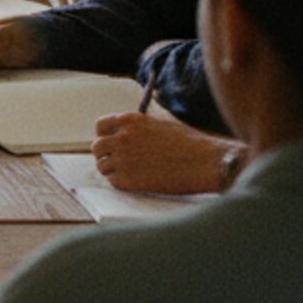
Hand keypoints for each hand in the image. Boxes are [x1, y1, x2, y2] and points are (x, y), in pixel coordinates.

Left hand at [91, 113, 236, 194]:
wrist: (205, 162)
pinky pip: (113, 181)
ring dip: (112, 169)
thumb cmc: (189, 143)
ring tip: (129, 172)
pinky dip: (121, 182)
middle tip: (116, 160)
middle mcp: (122, 138)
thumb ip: (139, 126)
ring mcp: (123, 159)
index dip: (104, 135)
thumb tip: (125, 131)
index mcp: (129, 121)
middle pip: (97, 147)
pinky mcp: (128, 179)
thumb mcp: (161, 123)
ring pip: (102, 165)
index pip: (101, 126)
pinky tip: (136, 181)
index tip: (110, 143)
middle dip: (105, 154)